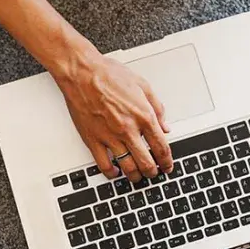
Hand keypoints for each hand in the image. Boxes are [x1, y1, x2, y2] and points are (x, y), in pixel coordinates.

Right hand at [54, 48, 172, 181]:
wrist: (82, 72)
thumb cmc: (109, 74)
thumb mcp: (142, 85)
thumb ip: (157, 107)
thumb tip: (165, 126)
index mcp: (143, 116)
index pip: (161, 148)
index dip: (167, 162)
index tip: (167, 166)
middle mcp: (128, 129)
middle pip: (146, 163)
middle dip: (153, 172)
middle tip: (154, 173)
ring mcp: (110, 136)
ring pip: (128, 167)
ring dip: (135, 176)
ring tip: (137, 176)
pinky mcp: (93, 139)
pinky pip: (104, 164)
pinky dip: (112, 173)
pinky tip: (115, 171)